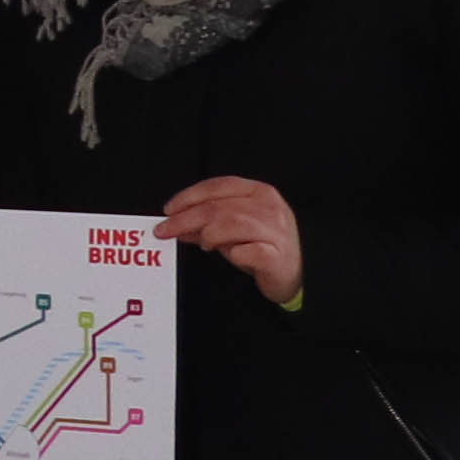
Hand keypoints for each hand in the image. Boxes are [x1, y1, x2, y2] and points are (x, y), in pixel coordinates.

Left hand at [160, 175, 303, 303]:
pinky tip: (233, 255)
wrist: (293, 273)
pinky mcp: (277, 255)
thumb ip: (206, 222)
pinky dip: (233, 254)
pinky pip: (246, 252)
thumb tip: (175, 222)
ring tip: (205, 244)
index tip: (168, 209)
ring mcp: (276, 231)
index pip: (218, 186)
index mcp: (259, 192)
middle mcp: (269, 208)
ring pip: (231, 224)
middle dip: (186, 219)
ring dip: (209, 235)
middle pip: (219, 207)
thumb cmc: (261, 247)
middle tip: (165, 230)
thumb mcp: (231, 230)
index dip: (189, 196)